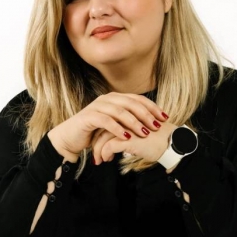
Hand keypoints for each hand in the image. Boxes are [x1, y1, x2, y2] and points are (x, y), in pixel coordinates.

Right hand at [47, 92, 167, 161]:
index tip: (165, 117)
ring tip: (145, 133)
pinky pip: (106, 121)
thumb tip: (150, 124)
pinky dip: (118, 129)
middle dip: (147, 115)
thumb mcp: (115, 125)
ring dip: (135, 123)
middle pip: (131, 103)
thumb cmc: (95, 132)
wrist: (70, 138)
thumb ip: (129, 121)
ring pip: (120, 112)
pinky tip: (127, 137)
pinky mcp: (88, 117)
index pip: (138, 99)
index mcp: (115, 98)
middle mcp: (107, 99)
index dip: (153, 107)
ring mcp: (97, 106)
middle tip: (157, 126)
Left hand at [91, 121, 176, 164]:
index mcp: (129, 114)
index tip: (98, 144)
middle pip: (102, 128)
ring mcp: (127, 128)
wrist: (173, 145)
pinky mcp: (129, 139)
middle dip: (96, 142)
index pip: (108, 121)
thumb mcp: (142, 131)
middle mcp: (126, 119)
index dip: (101, 133)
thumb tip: (118, 142)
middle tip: (95, 153)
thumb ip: (130, 131)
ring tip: (99, 160)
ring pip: (103, 138)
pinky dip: (105, 153)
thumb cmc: (160, 140)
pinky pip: (109, 146)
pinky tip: (106, 159)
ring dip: (98, 150)